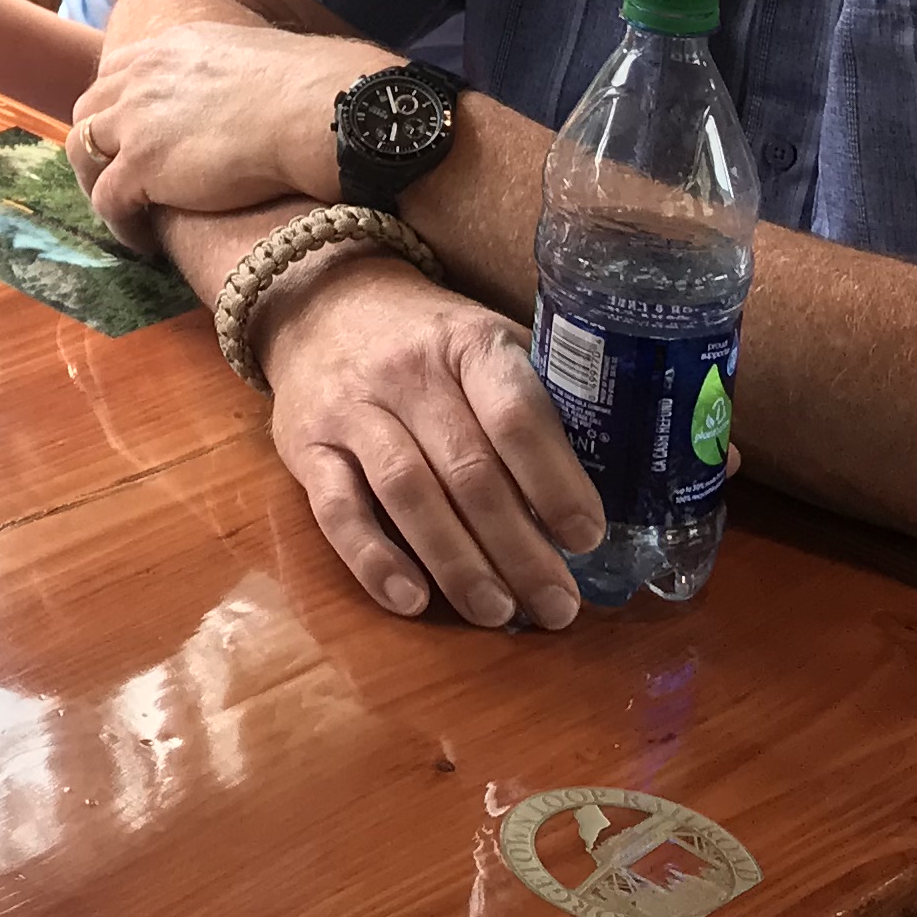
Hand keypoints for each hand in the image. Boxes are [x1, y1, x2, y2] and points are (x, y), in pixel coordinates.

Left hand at [68, 22, 342, 249]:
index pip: (118, 71)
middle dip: (96, 143)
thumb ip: (232, 72)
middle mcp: (142, 75)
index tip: (129, 132)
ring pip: (84, 152)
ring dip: (98, 182)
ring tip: (124, 211)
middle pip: (89, 108)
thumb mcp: (253, 59)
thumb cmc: (310, 89)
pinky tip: (145, 243)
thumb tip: (257, 93)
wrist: (312, 110)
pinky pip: (107, 200)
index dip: (117, 105)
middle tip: (116, 176)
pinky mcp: (141, 165)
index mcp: (170, 45)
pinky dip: (120, 224)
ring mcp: (135, 119)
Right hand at [259, 252, 603, 631]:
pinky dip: (374, 560)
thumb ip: (535, 399)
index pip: (517, 415)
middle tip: (558, 607)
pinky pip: (337, 510)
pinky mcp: (305, 446)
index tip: (586, 539)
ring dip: (458, 563)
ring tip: (497, 613)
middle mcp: (407, 372)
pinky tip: (413, 601)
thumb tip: (611, 490)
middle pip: (469, 470)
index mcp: (469, 343)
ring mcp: (351, 408)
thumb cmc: (430, 340)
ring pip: (409, 493)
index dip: (555, 482)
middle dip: (520, 548)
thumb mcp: (487, 341)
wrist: (323, 303)